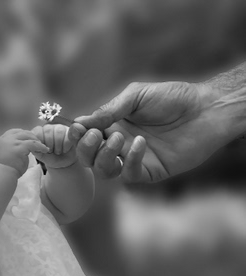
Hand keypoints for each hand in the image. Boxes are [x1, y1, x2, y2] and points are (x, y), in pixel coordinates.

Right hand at [0, 128, 48, 176]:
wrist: (1, 175)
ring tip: (43, 147)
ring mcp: (13, 141)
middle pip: (22, 132)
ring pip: (28, 136)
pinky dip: (40, 146)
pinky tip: (45, 150)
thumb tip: (22, 151)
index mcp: (2, 140)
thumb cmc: (3, 170)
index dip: (23, 134)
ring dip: (37, 140)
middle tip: (39, 142)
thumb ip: (12, 150)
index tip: (29, 139)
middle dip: (31, 136)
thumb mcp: (5, 156)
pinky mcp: (20, 146)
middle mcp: (7, 138)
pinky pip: (33, 143)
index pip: (14, 132)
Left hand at [31, 124, 76, 168]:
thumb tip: (32, 145)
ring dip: (58, 146)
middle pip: (48, 131)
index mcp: (39, 132)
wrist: (62, 164)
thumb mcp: (41, 156)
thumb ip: (35, 150)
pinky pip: (67, 136)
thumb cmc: (50, 158)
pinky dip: (65, 146)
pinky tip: (65, 150)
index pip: (37, 131)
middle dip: (50, 145)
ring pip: (58, 132)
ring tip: (58, 151)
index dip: (41, 142)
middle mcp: (49, 128)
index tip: (43, 150)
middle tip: (51, 151)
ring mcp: (60, 128)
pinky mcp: (70, 132)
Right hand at [70, 81, 224, 182]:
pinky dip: (131, 160)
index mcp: (113, 125)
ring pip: (105, 171)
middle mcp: (119, 145)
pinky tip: (140, 143)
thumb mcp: (137, 96)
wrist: (206, 110)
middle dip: (85, 149)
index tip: (75, 128)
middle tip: (94, 136)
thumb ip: (110, 110)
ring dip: (105, 157)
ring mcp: (133, 159)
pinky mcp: (149, 171)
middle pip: (89, 158)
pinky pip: (130, 174)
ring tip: (118, 138)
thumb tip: (81, 121)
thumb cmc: (173, 98)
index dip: (76, 136)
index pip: (85, 136)